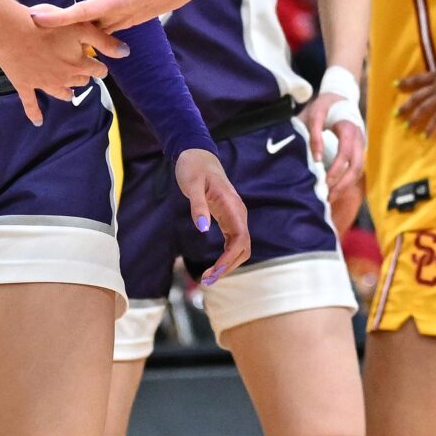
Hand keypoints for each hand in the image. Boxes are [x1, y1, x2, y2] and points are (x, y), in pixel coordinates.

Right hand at [0, 13, 126, 126]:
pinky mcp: (25, 85)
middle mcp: (64, 77)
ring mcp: (44, 84)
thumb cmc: (47, 26)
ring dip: (66, 92)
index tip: (98, 65)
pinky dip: (34, 113)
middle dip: (82, 77)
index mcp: (78, 64)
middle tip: (81, 72)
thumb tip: (126, 53)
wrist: (12, 32)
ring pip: (60, 93)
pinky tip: (38, 122)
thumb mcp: (81, 27)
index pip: (96, 70)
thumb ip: (104, 41)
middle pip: (79, 81)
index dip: (98, 66)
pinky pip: (31, 104)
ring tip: (69, 93)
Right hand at [32, 0, 207, 36]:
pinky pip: (108, 30)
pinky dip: (95, 41)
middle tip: (28, 39)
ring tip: (51, 54)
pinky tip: (87, 52)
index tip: (37, 19)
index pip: (86, 8)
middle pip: (81, 19)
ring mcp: (122, 8)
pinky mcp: (131, 15)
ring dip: (74, 38)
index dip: (62, 16)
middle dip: (56, 28)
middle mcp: (116, 2)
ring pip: (92, 26)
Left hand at [176, 149, 250, 283]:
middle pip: (243, 248)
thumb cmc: (193, 167)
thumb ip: (197, 206)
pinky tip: (213, 267)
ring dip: (228, 265)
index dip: (230, 259)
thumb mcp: (191, 185)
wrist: (198, 155)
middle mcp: (238, 214)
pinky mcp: (229, 220)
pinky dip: (225, 258)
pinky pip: (233, 244)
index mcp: (232, 206)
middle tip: (207, 280)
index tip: (214, 272)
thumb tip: (202, 229)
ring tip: (207, 278)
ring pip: (240, 248)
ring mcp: (235, 217)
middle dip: (228, 267)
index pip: (240, 239)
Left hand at [304, 88, 366, 230]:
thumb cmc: (326, 105)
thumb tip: (316, 159)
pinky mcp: (358, 151)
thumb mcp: (315, 113)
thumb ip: (314, 134)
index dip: (336, 168)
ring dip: (346, 185)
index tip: (324, 180)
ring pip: (358, 171)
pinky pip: (356, 169)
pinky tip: (335, 189)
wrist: (340, 96)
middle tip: (328, 196)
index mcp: (349, 128)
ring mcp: (361, 146)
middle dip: (343, 184)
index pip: (346, 152)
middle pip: (357, 166)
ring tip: (330, 197)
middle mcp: (359, 139)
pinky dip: (347, 181)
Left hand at [396, 47, 435, 135]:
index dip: (407, 82)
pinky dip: (431, 127)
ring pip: (423, 108)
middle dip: (407, 106)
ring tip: (406, 127)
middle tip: (396, 114)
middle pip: (417, 96)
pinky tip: (425, 136)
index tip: (396, 85)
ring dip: (414, 118)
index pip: (420, 80)